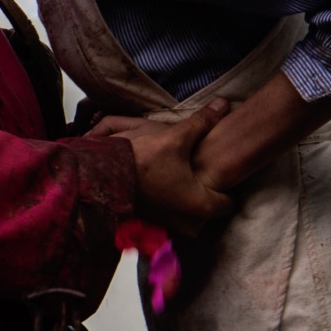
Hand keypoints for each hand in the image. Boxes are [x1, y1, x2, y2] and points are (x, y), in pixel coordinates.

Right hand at [105, 99, 234, 236]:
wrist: (103, 175)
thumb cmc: (144, 160)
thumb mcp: (176, 137)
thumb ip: (202, 122)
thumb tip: (223, 104)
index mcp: (199, 204)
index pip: (227, 203)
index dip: (228, 187)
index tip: (224, 176)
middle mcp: (186, 222)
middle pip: (208, 213)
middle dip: (207, 197)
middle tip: (207, 178)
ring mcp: (168, 227)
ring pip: (188, 218)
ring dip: (188, 203)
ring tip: (186, 182)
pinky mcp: (150, 225)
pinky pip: (169, 219)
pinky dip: (170, 207)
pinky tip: (166, 188)